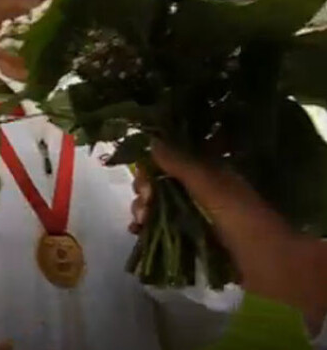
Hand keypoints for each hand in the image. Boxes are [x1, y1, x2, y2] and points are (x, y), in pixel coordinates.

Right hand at [129, 139, 326, 332]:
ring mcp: (195, 215)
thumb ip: (181, 164)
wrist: (270, 265)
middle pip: (160, 183)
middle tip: (144, 206)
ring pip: (157, 206)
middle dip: (145, 191)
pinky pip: (161, 228)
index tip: (144, 179)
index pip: (170, 160)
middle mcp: (199, 190)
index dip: (152, 167)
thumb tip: (151, 140)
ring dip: (142, 210)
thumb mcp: (211, 186)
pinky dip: (146, 229)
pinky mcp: (190, 239)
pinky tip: (136, 233)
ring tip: (140, 224)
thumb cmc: (243, 218)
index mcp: (208, 171)